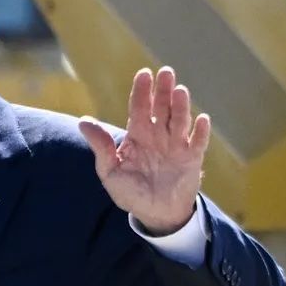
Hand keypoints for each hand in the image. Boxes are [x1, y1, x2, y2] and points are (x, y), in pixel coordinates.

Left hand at [78, 66, 208, 234]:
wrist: (154, 214)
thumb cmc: (130, 192)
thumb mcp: (110, 171)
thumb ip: (101, 147)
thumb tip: (83, 121)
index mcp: (137, 135)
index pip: (139, 108)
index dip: (141, 91)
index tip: (143, 74)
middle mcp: (158, 135)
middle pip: (161, 108)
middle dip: (163, 91)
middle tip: (166, 72)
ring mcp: (176, 145)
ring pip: (179, 121)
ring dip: (181, 106)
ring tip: (180, 91)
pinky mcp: (192, 159)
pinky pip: (198, 143)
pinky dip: (201, 132)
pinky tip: (202, 119)